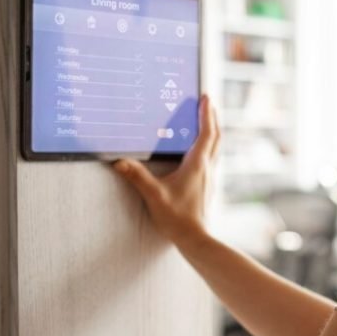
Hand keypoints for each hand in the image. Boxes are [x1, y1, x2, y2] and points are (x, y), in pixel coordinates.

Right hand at [112, 94, 219, 244]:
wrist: (195, 238)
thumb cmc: (178, 217)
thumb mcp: (154, 195)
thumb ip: (137, 177)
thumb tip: (119, 162)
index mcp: (197, 164)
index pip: (206, 132)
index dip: (206, 113)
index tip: (206, 97)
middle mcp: (207, 167)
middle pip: (216, 136)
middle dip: (212, 118)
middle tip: (208, 102)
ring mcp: (210, 177)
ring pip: (216, 148)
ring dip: (212, 131)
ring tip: (206, 120)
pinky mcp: (208, 185)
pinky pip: (211, 159)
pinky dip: (208, 147)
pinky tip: (198, 151)